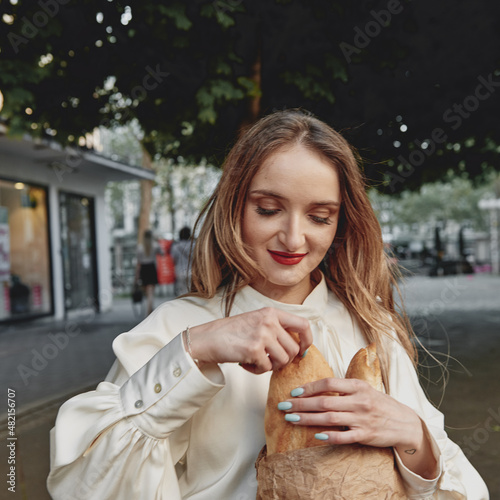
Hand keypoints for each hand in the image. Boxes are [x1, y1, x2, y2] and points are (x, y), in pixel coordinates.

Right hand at [188, 307, 311, 373]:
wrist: (207, 338)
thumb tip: (298, 347)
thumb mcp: (257, 321)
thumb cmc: (231, 332)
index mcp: (272, 312)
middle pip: (293, 349)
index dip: (307, 340)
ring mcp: (262, 334)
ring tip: (257, 361)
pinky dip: (258, 371)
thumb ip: (276, 328)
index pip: (303, 324)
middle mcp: (269, 321)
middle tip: (269, 361)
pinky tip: (246, 364)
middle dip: (284, 360)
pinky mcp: (254, 349)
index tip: (302, 351)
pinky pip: (267, 368)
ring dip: (271, 366)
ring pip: (283, 360)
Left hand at [279, 377, 437, 478]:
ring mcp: (362, 418)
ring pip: (329, 418)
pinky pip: (344, 436)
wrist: (405, 422)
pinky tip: (317, 435)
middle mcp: (359, 401)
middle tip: (284, 406)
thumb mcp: (364, 390)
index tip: (294, 391)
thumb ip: (344, 388)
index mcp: (358, 386)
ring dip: (308, 418)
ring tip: (291, 419)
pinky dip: (330, 436)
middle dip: (301, 404)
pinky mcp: (365, 435)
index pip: (328, 383)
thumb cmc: (379, 404)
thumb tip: (318, 388)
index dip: (309, 387)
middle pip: (324, 401)